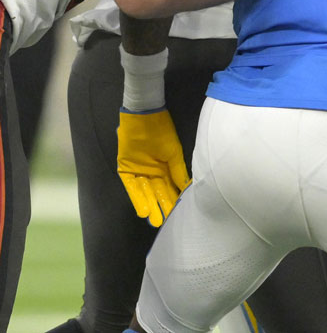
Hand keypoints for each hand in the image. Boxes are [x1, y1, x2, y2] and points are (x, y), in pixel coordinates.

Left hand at [117, 110, 189, 226]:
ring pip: (145, 192)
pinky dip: (137, 197)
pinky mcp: (125, 169)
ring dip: (149, 205)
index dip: (174, 200)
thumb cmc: (162, 132)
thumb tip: (186, 189)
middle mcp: (152, 172)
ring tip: (155, 220)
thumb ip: (179, 172)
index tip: (179, 214)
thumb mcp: (174, 153)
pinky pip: (131, 186)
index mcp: (165, 167)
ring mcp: (138, 171)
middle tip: (165, 223)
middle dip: (161, 207)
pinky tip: (143, 209)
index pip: (171, 188)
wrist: (144, 116)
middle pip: (157, 193)